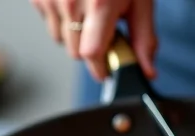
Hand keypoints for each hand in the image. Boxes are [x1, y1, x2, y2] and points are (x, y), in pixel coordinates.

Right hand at [29, 0, 155, 80]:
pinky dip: (61, 18)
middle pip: (75, 52)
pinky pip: (48, 22)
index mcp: (100, 3)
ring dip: (75, 33)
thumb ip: (143, 36)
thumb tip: (147, 69)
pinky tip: (74, 1)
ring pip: (60, 39)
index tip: (108, 70)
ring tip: (89, 10)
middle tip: (105, 27)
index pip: (91, 54)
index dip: (100, 67)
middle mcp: (71, 2)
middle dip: (91, 47)